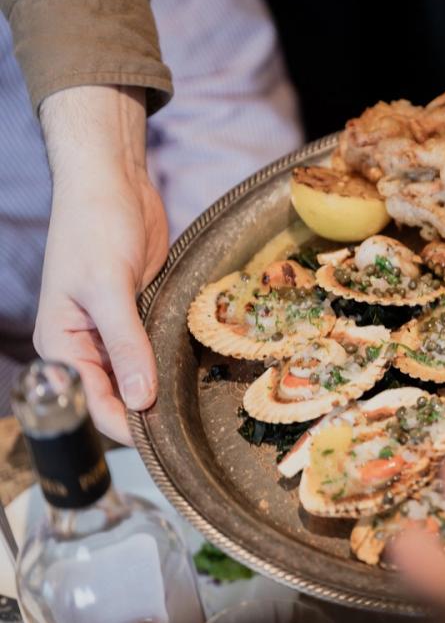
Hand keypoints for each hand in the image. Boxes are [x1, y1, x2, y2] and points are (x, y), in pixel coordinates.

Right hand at [33, 85, 166, 443]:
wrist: (113, 184)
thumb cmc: (95, 227)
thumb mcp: (108, 287)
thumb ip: (126, 345)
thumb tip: (140, 400)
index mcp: (61, 345)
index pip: (94, 406)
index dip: (128, 427)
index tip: (166, 443)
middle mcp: (86, 346)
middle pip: (120, 397)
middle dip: (149, 411)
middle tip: (194, 429)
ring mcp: (115, 332)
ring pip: (141, 376)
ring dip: (163, 387)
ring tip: (200, 407)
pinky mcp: (141, 316)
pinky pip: (156, 351)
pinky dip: (170, 361)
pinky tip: (195, 371)